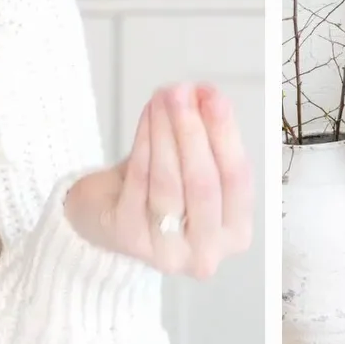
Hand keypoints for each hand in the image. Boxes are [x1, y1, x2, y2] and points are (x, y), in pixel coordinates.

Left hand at [64, 84, 253, 278]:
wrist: (107, 218)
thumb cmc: (163, 191)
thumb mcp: (195, 167)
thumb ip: (207, 136)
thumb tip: (205, 93)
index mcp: (235, 233)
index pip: (237, 180)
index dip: (225, 134)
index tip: (213, 96)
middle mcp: (206, 252)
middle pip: (203, 183)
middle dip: (193, 130)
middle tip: (182, 91)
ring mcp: (166, 251)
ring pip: (170, 182)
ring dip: (166, 132)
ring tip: (162, 97)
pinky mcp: (130, 238)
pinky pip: (140, 182)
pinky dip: (144, 143)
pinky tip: (147, 117)